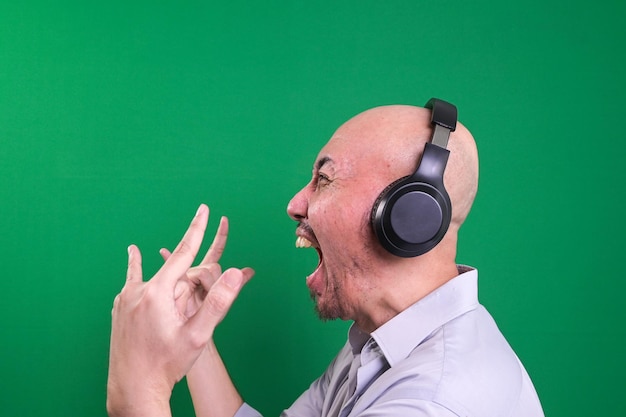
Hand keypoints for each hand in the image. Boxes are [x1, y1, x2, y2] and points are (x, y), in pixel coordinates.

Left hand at [106, 205, 253, 416]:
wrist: (132, 388)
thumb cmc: (166, 364)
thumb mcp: (197, 335)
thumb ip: (218, 302)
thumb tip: (236, 273)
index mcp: (158, 293)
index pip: (185, 252)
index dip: (197, 229)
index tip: (203, 208)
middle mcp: (138, 290)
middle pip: (174, 275)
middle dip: (191, 287)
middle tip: (191, 321)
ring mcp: (126, 299)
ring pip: (158, 283)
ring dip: (172, 288)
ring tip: (175, 301)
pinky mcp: (120, 308)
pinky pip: (134, 283)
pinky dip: (138, 269)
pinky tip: (134, 254)